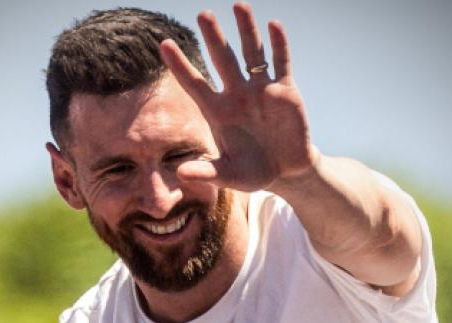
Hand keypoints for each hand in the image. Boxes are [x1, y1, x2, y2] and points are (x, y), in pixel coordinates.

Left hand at [159, 2, 314, 193]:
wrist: (287, 171)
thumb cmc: (254, 171)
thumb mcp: (230, 175)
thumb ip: (207, 172)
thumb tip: (180, 174)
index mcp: (218, 110)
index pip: (194, 83)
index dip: (180, 65)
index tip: (164, 44)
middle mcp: (236, 94)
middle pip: (223, 59)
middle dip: (214, 37)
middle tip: (203, 14)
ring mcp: (260, 89)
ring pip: (251, 53)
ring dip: (246, 30)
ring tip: (239, 5)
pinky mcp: (285, 90)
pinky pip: (281, 63)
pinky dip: (279, 45)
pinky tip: (274, 26)